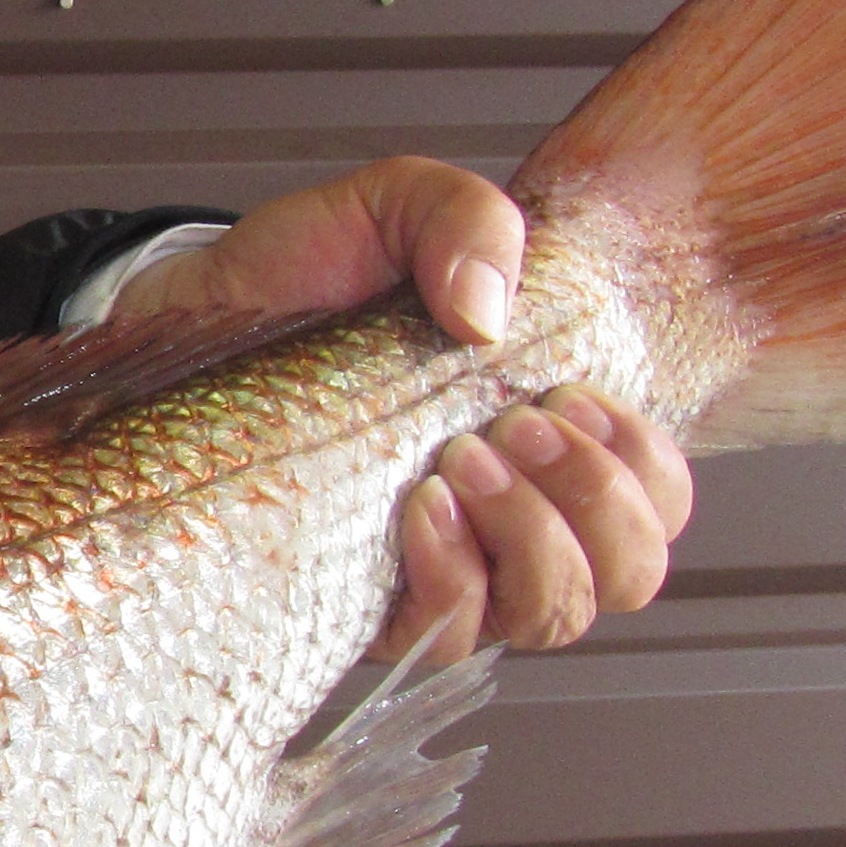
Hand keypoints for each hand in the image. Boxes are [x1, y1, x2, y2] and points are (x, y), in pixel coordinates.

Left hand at [103, 156, 693, 657]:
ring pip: (552, 617)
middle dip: (594, 503)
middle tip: (513, 429)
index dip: (644, 467)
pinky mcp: (366, 608)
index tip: (569, 399)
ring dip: (530, 540)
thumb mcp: (392, 209)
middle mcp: (510, 517)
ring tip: (457, 463)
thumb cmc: (299, 277)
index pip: (661, 499)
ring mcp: (443, 570)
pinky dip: (453, 576)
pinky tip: (416, 508)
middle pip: (627, 576)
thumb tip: (490, 315)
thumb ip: (466, 220)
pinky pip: (449, 636)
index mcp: (545, 435)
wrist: (184, 318)